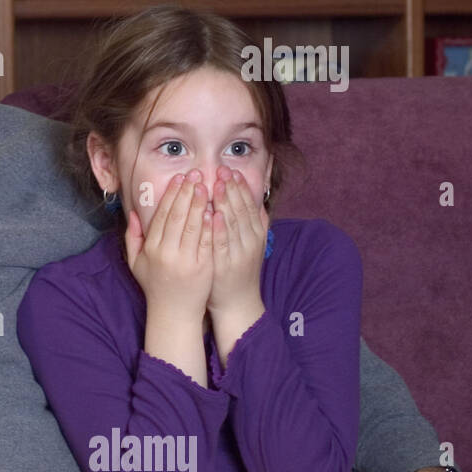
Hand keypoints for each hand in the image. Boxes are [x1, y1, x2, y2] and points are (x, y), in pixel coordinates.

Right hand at [124, 170, 213, 321]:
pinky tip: (215, 210)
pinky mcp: (203, 267)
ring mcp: (186, 260)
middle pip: (179, 216)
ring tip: (207, 185)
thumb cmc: (154, 285)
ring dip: (201, 203)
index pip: (163, 216)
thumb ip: (132, 237)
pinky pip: (207, 242)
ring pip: (194, 226)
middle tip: (195, 174)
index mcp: (151, 249)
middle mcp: (167, 253)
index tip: (179, 178)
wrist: (173, 313)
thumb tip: (133, 214)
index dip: (171, 195)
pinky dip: (211, 225)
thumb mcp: (135, 262)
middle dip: (187, 192)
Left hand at [207, 166, 268, 317]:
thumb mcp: (251, 245)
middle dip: (232, 188)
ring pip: (234, 223)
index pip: (249, 205)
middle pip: (242, 210)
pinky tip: (213, 214)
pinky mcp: (226, 264)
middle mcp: (250, 241)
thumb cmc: (238, 270)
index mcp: (256, 234)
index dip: (241, 187)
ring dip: (226, 202)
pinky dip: (219, 228)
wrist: (237, 302)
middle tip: (222, 170)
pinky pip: (223, 243)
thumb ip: (255, 225)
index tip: (231, 171)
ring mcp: (239, 253)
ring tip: (218, 184)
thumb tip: (258, 202)